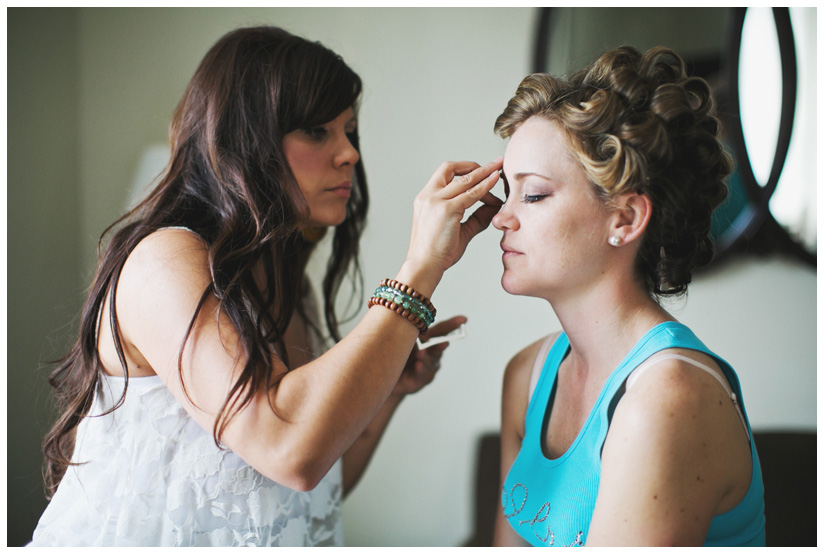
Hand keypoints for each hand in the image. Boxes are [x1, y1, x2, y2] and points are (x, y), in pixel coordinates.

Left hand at [392, 316, 465, 397]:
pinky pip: (421, 375)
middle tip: (445, 343)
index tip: (464, 319)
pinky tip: (417, 365)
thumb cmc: (393, 352)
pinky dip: (420, 369)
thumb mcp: (401, 339)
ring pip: (430, 362)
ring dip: (427, 358)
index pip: (442, 331)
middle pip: (438, 347)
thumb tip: (415, 325)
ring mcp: (426, 368)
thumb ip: (409, 332)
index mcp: (427, 340)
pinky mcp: (418, 380)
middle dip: (441, 345)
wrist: (382, 376)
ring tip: (421, 354)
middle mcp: (430, 354)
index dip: (453, 325)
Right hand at [405, 158, 502, 279]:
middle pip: (451, 169)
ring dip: (484, 173)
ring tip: (499, 170)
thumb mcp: (459, 231)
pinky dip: (485, 186)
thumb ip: (476, 218)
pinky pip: (471, 194)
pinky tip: (495, 182)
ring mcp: (435, 201)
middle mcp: (428, 196)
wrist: (423, 267)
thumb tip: (495, 207)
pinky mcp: (446, 209)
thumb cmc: (437, 253)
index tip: (483, 171)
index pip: (446, 176)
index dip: (466, 172)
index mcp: (425, 199)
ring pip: (464, 179)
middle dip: (476, 165)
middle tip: (496, 163)